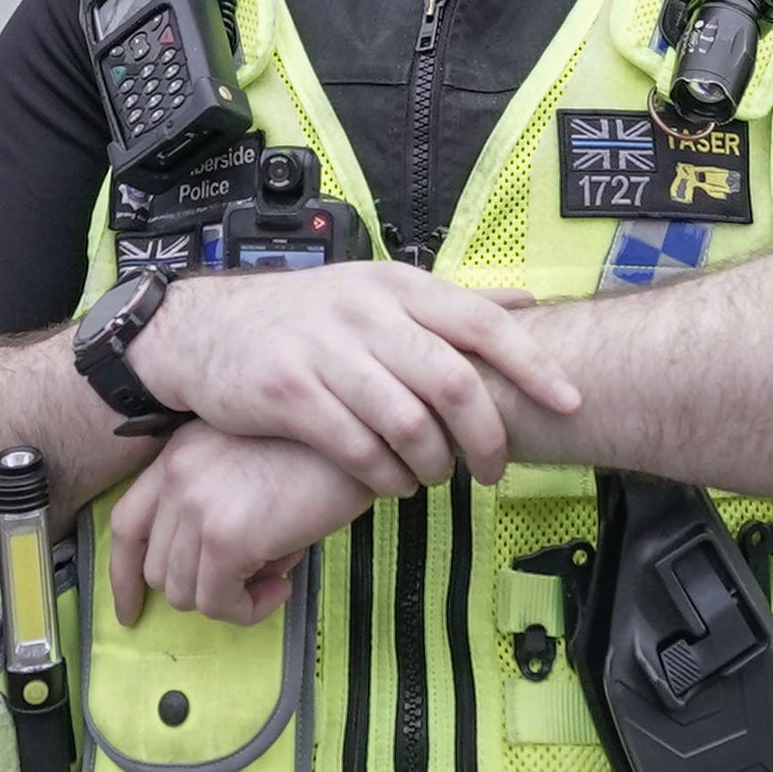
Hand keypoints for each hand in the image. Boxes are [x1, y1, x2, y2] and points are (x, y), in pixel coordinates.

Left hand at [108, 427, 379, 624]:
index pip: (126, 524)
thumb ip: (221, 501)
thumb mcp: (253, 459)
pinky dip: (248, 610)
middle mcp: (177, 476)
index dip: (125, 575)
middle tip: (253, 576)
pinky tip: (281, 587)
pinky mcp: (225, 537)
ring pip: (184, 592)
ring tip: (272, 577)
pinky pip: (218, 603)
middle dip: (200, 588)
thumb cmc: (323, 448)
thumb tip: (225, 564)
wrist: (361, 433)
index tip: (132, 607)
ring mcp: (196, 506)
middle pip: (157, 568)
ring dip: (228, 599)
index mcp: (179, 454)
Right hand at [130, 261, 580, 498]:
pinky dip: (383, 476)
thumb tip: (528, 305)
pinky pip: (354, 446)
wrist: (203, 328)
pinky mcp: (287, 392)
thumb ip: (450, 304)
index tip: (569, 402)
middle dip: (485, 434)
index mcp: (396, 285)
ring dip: (433, 463)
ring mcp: (324, 350)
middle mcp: (365, 311)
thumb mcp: (378, 290)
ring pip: (406, 420)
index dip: (531, 364)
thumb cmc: (305, 317)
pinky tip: (389, 485)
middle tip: (494, 469)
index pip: (481, 321)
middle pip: (451, 378)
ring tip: (437, 479)